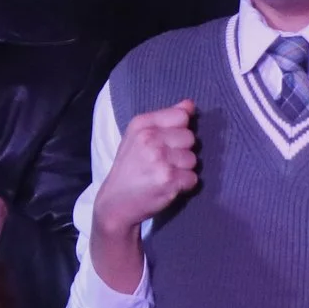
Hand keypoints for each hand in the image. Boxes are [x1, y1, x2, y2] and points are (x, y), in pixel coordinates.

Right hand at [92, 100, 198, 236]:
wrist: (115, 202)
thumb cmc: (130, 168)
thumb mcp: (138, 137)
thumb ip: (164, 118)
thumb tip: (189, 104)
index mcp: (141, 124)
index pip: (181, 116)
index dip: (179, 130)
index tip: (166, 142)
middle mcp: (150, 139)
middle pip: (190, 138)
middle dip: (182, 151)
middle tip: (163, 162)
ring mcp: (160, 159)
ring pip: (193, 159)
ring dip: (183, 169)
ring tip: (164, 174)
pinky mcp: (169, 179)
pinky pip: (193, 178)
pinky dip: (184, 185)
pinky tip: (167, 186)